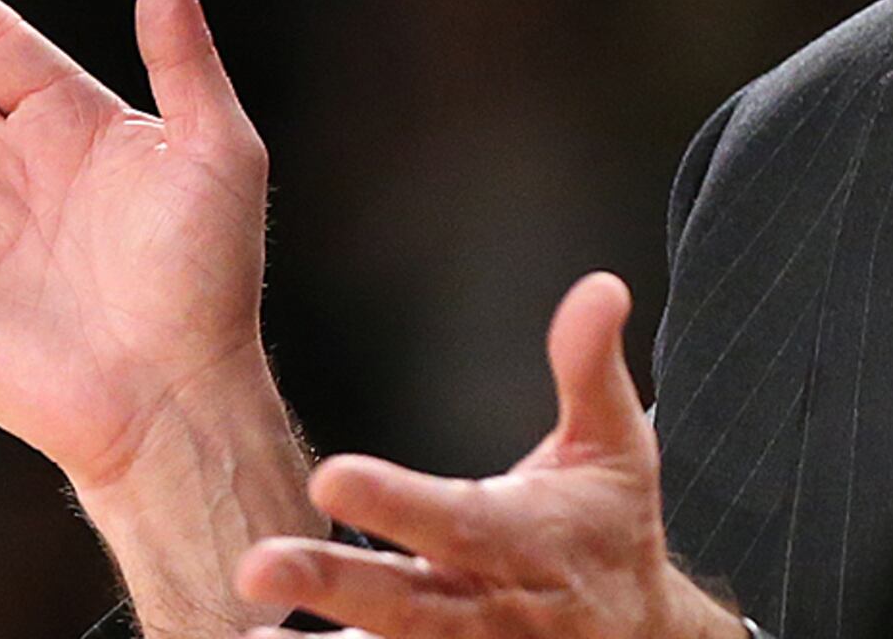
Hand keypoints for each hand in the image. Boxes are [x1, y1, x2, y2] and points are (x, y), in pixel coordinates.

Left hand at [239, 274, 749, 638]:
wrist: (635, 636)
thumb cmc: (608, 533)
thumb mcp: (613, 445)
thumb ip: (588, 367)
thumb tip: (598, 288)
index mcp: (522, 541)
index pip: (456, 520)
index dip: (396, 503)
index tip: (331, 476)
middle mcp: (484, 608)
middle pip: (403, 605)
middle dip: (331, 587)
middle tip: (258, 567)